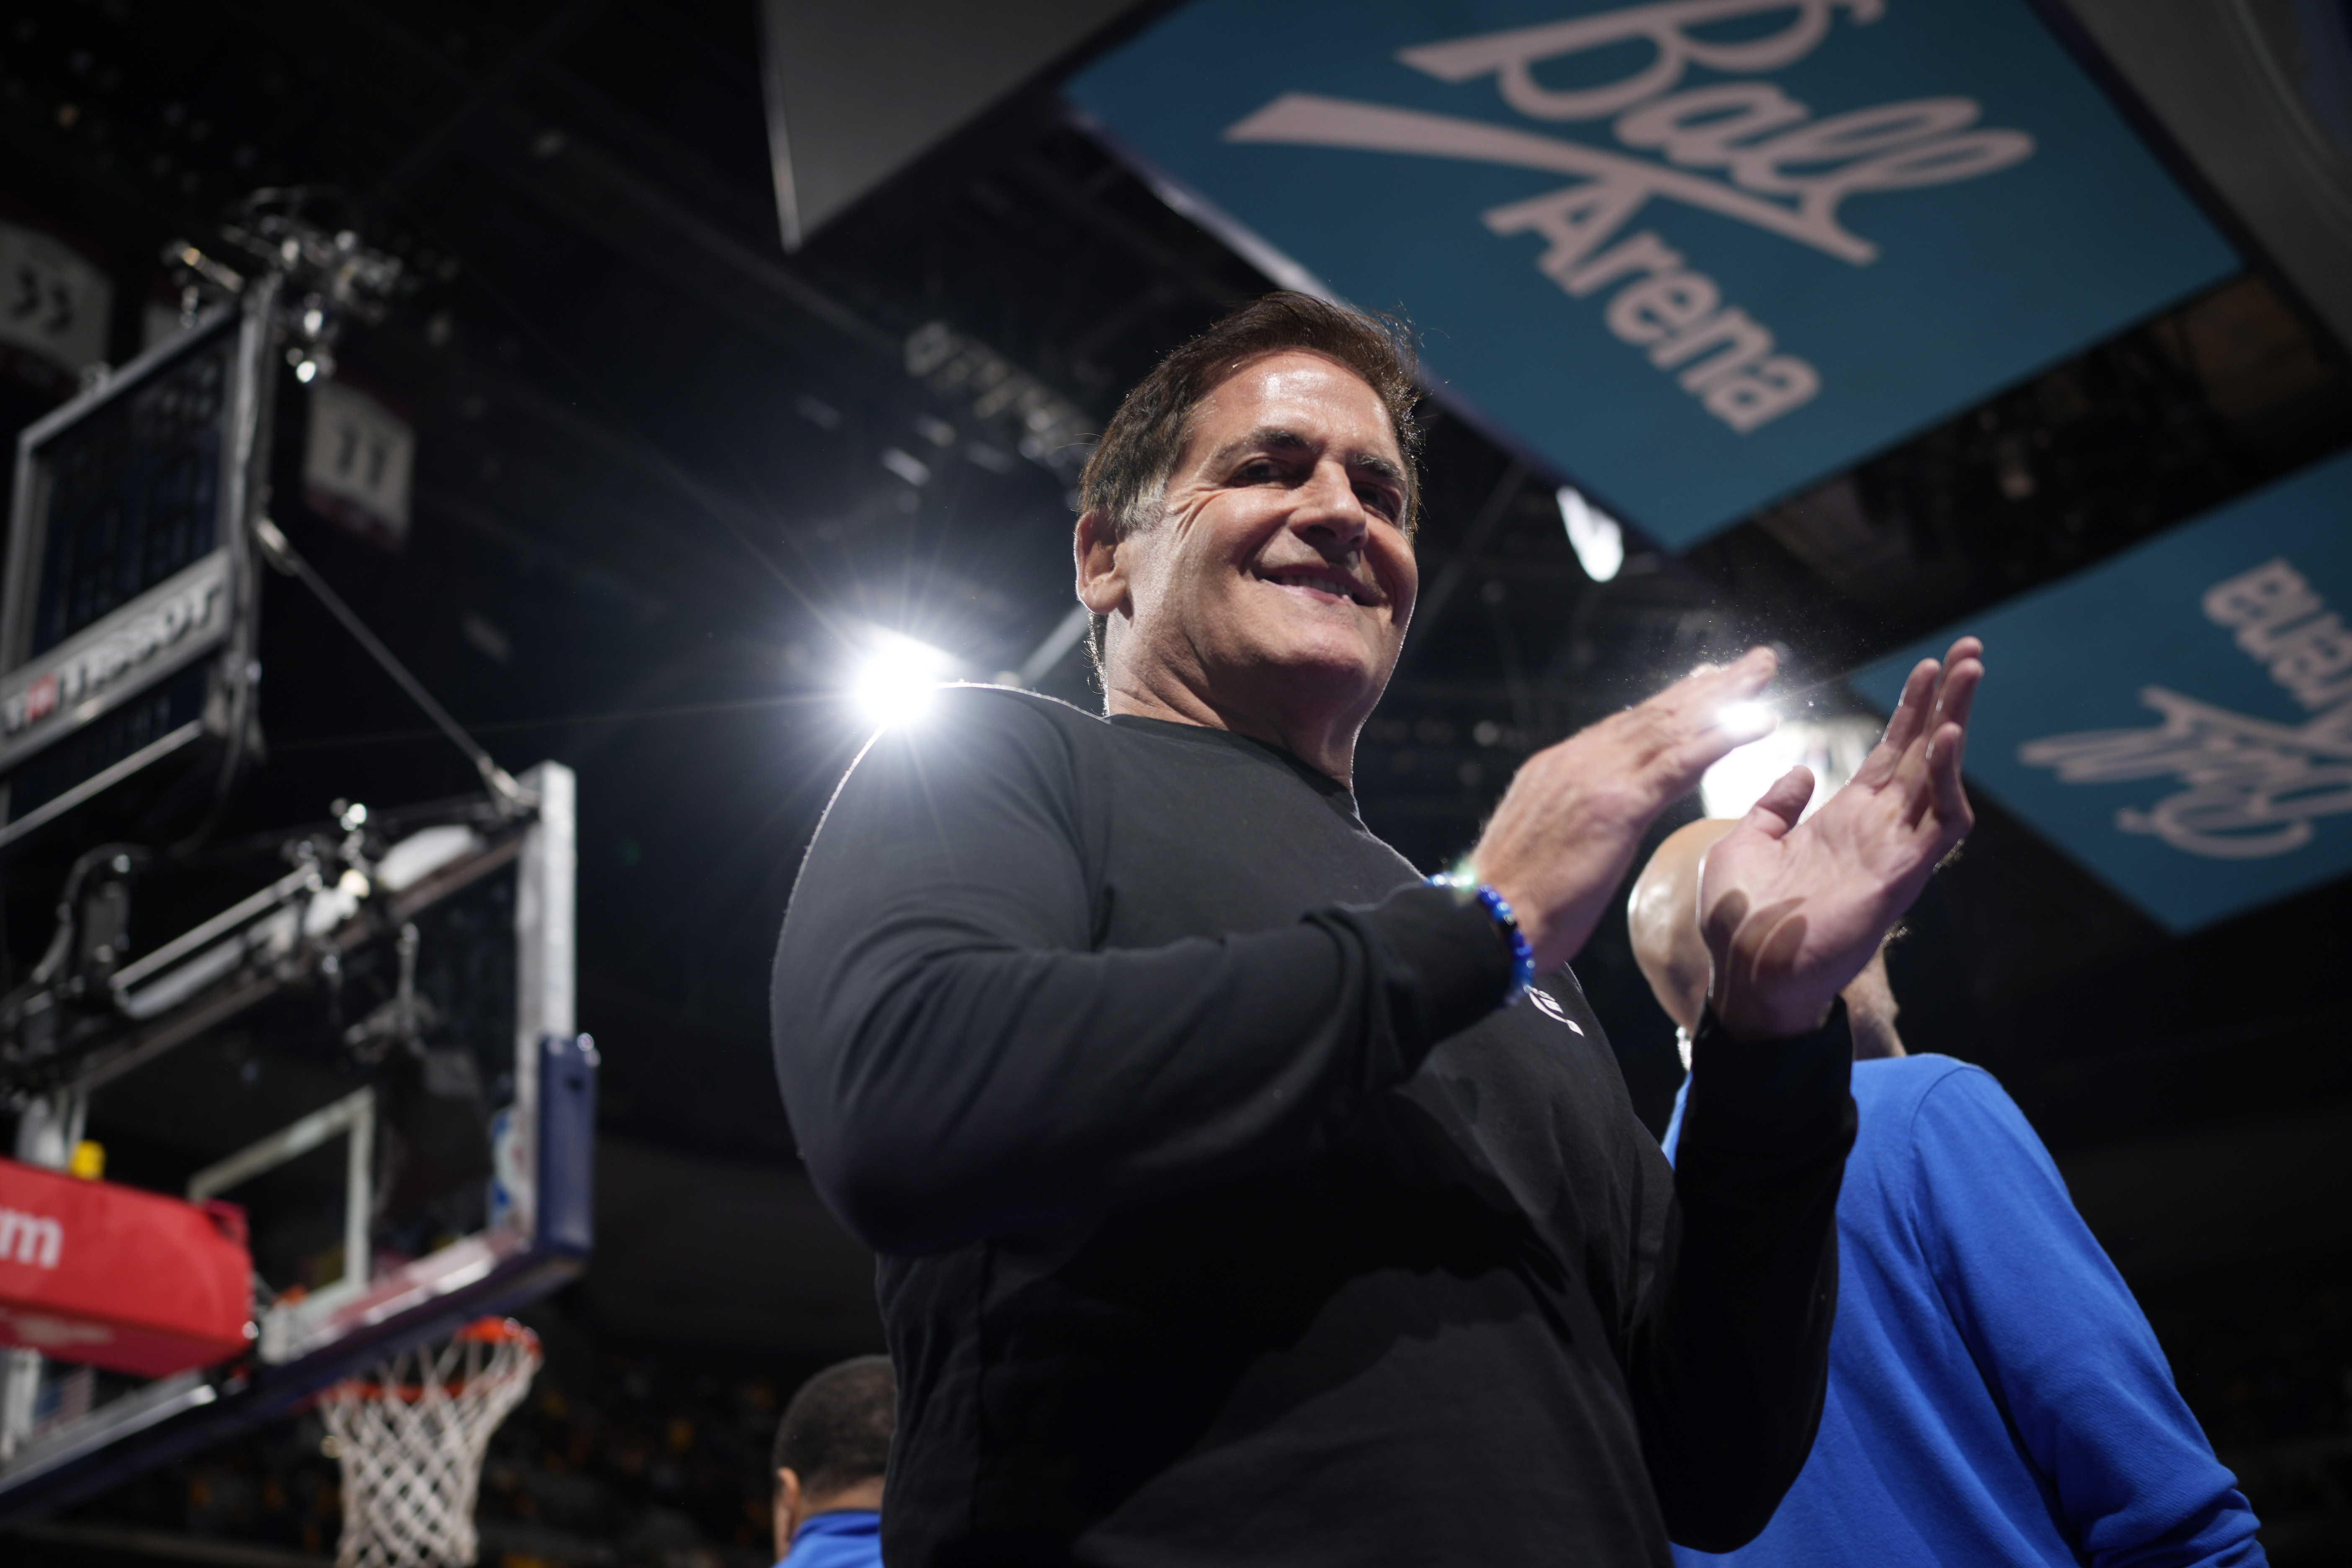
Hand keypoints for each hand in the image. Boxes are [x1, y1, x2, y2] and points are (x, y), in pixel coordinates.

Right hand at [1474, 647, 1779, 974]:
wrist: (1487, 924)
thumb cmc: (1511, 905)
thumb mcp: (1541, 846)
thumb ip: (1570, 821)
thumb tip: (1590, 823)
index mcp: (1556, 769)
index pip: (1624, 727)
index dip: (1671, 703)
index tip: (1705, 682)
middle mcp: (1577, 761)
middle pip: (1654, 715)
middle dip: (1707, 687)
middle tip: (1751, 661)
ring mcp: (1596, 778)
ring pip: (1672, 727)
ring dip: (1725, 697)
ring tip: (1763, 670)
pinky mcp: (1617, 806)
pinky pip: (1679, 763)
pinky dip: (1721, 738)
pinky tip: (1757, 722)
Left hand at [1699, 637, 1983, 1040]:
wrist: (1743, 973)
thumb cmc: (1741, 919)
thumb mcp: (1745, 844)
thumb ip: (1774, 806)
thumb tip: (1800, 771)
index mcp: (1842, 821)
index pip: (1888, 754)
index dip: (1909, 711)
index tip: (1928, 667)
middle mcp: (1877, 831)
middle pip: (1923, 754)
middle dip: (1947, 702)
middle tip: (1969, 652)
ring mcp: (1893, 852)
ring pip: (1941, 779)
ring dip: (1955, 725)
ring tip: (1966, 676)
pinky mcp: (1901, 876)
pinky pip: (1939, 824)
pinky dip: (1944, 780)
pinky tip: (1945, 738)